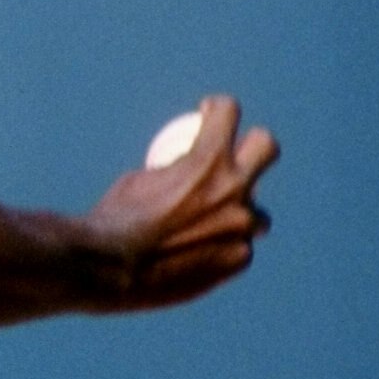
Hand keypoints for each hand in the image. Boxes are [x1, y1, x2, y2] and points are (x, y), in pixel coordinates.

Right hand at [76, 94, 277, 313]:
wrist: (111, 269)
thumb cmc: (116, 220)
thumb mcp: (141, 181)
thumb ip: (174, 172)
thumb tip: (182, 168)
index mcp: (206, 160)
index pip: (228, 112)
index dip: (218, 108)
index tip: (209, 114)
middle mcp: (233, 190)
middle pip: (267, 149)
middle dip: (255, 146)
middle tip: (236, 157)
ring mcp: (240, 227)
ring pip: (258, 216)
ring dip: (240, 216)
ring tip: (210, 227)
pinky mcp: (238, 260)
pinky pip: (239, 250)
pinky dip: (222, 250)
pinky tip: (195, 257)